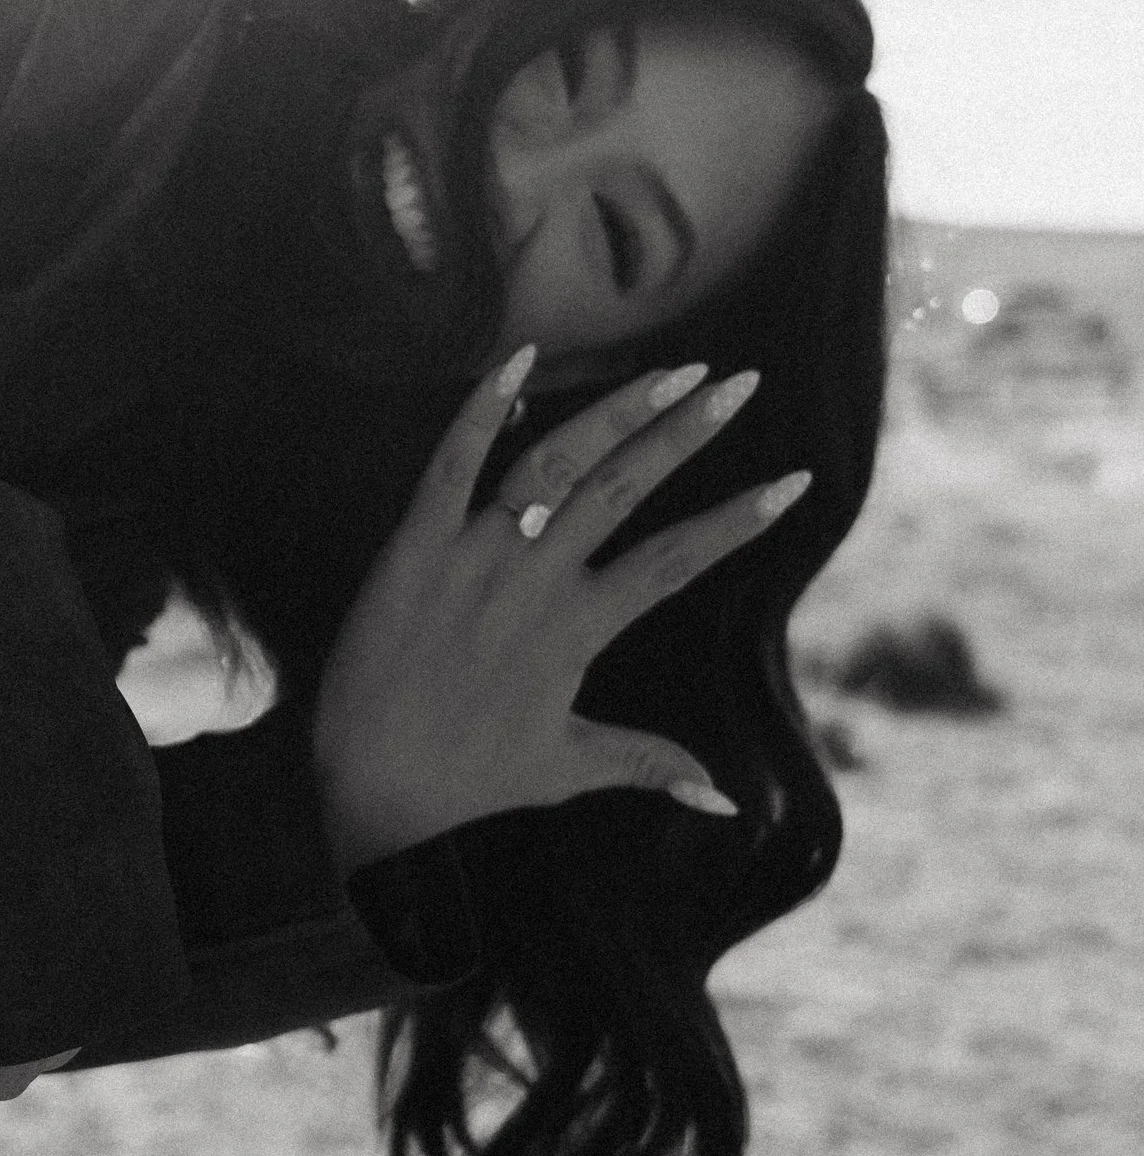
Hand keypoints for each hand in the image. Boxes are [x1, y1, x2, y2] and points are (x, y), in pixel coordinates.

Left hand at [310, 351, 810, 875]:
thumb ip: (647, 764)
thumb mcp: (564, 770)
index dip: (739, 520)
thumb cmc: (463, 777)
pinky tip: (522, 356)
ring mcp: (473, 555)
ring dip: (616, 411)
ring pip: (554, 463)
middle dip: (688, 432)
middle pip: (624, 489)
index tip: (794, 480)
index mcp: (578, 628)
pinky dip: (484, 407)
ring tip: (671, 371)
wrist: (361, 777)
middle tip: (740, 383)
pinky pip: (452, 462)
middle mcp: (534, 581)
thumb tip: (725, 799)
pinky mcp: (415, 543)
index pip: (677, 560)